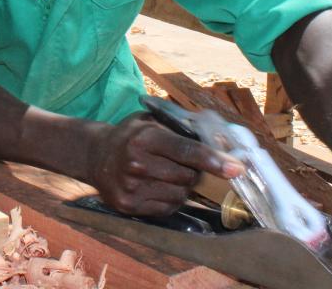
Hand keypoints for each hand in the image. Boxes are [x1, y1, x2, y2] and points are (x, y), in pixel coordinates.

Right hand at [87, 113, 242, 217]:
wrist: (95, 156)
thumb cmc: (131, 136)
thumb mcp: (151, 121)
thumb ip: (182, 128)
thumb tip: (222, 139)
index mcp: (144, 137)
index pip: (186, 150)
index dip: (213, 159)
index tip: (236, 168)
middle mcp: (136, 163)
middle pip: (188, 176)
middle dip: (193, 172)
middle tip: (181, 163)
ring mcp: (132, 187)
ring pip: (180, 195)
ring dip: (181, 187)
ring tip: (164, 174)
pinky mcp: (129, 206)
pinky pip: (167, 208)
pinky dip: (169, 199)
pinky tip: (155, 187)